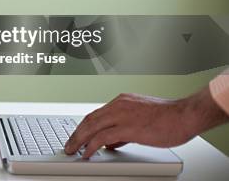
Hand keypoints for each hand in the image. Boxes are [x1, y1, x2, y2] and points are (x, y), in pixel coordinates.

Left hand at [64, 87, 227, 158]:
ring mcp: (122, 115)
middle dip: (77, 133)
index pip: (96, 114)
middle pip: (89, 119)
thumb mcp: (141, 120)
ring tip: (72, 150)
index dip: (84, 126)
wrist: (184, 115)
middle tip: (69, 144)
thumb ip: (124, 129)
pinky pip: (102, 137)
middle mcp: (118, 105)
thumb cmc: (169, 118)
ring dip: (79, 140)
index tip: (77, 135)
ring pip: (92, 127)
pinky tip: (87, 153)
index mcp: (121, 101)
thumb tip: (112, 142)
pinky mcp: (127, 127)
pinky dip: (91, 145)